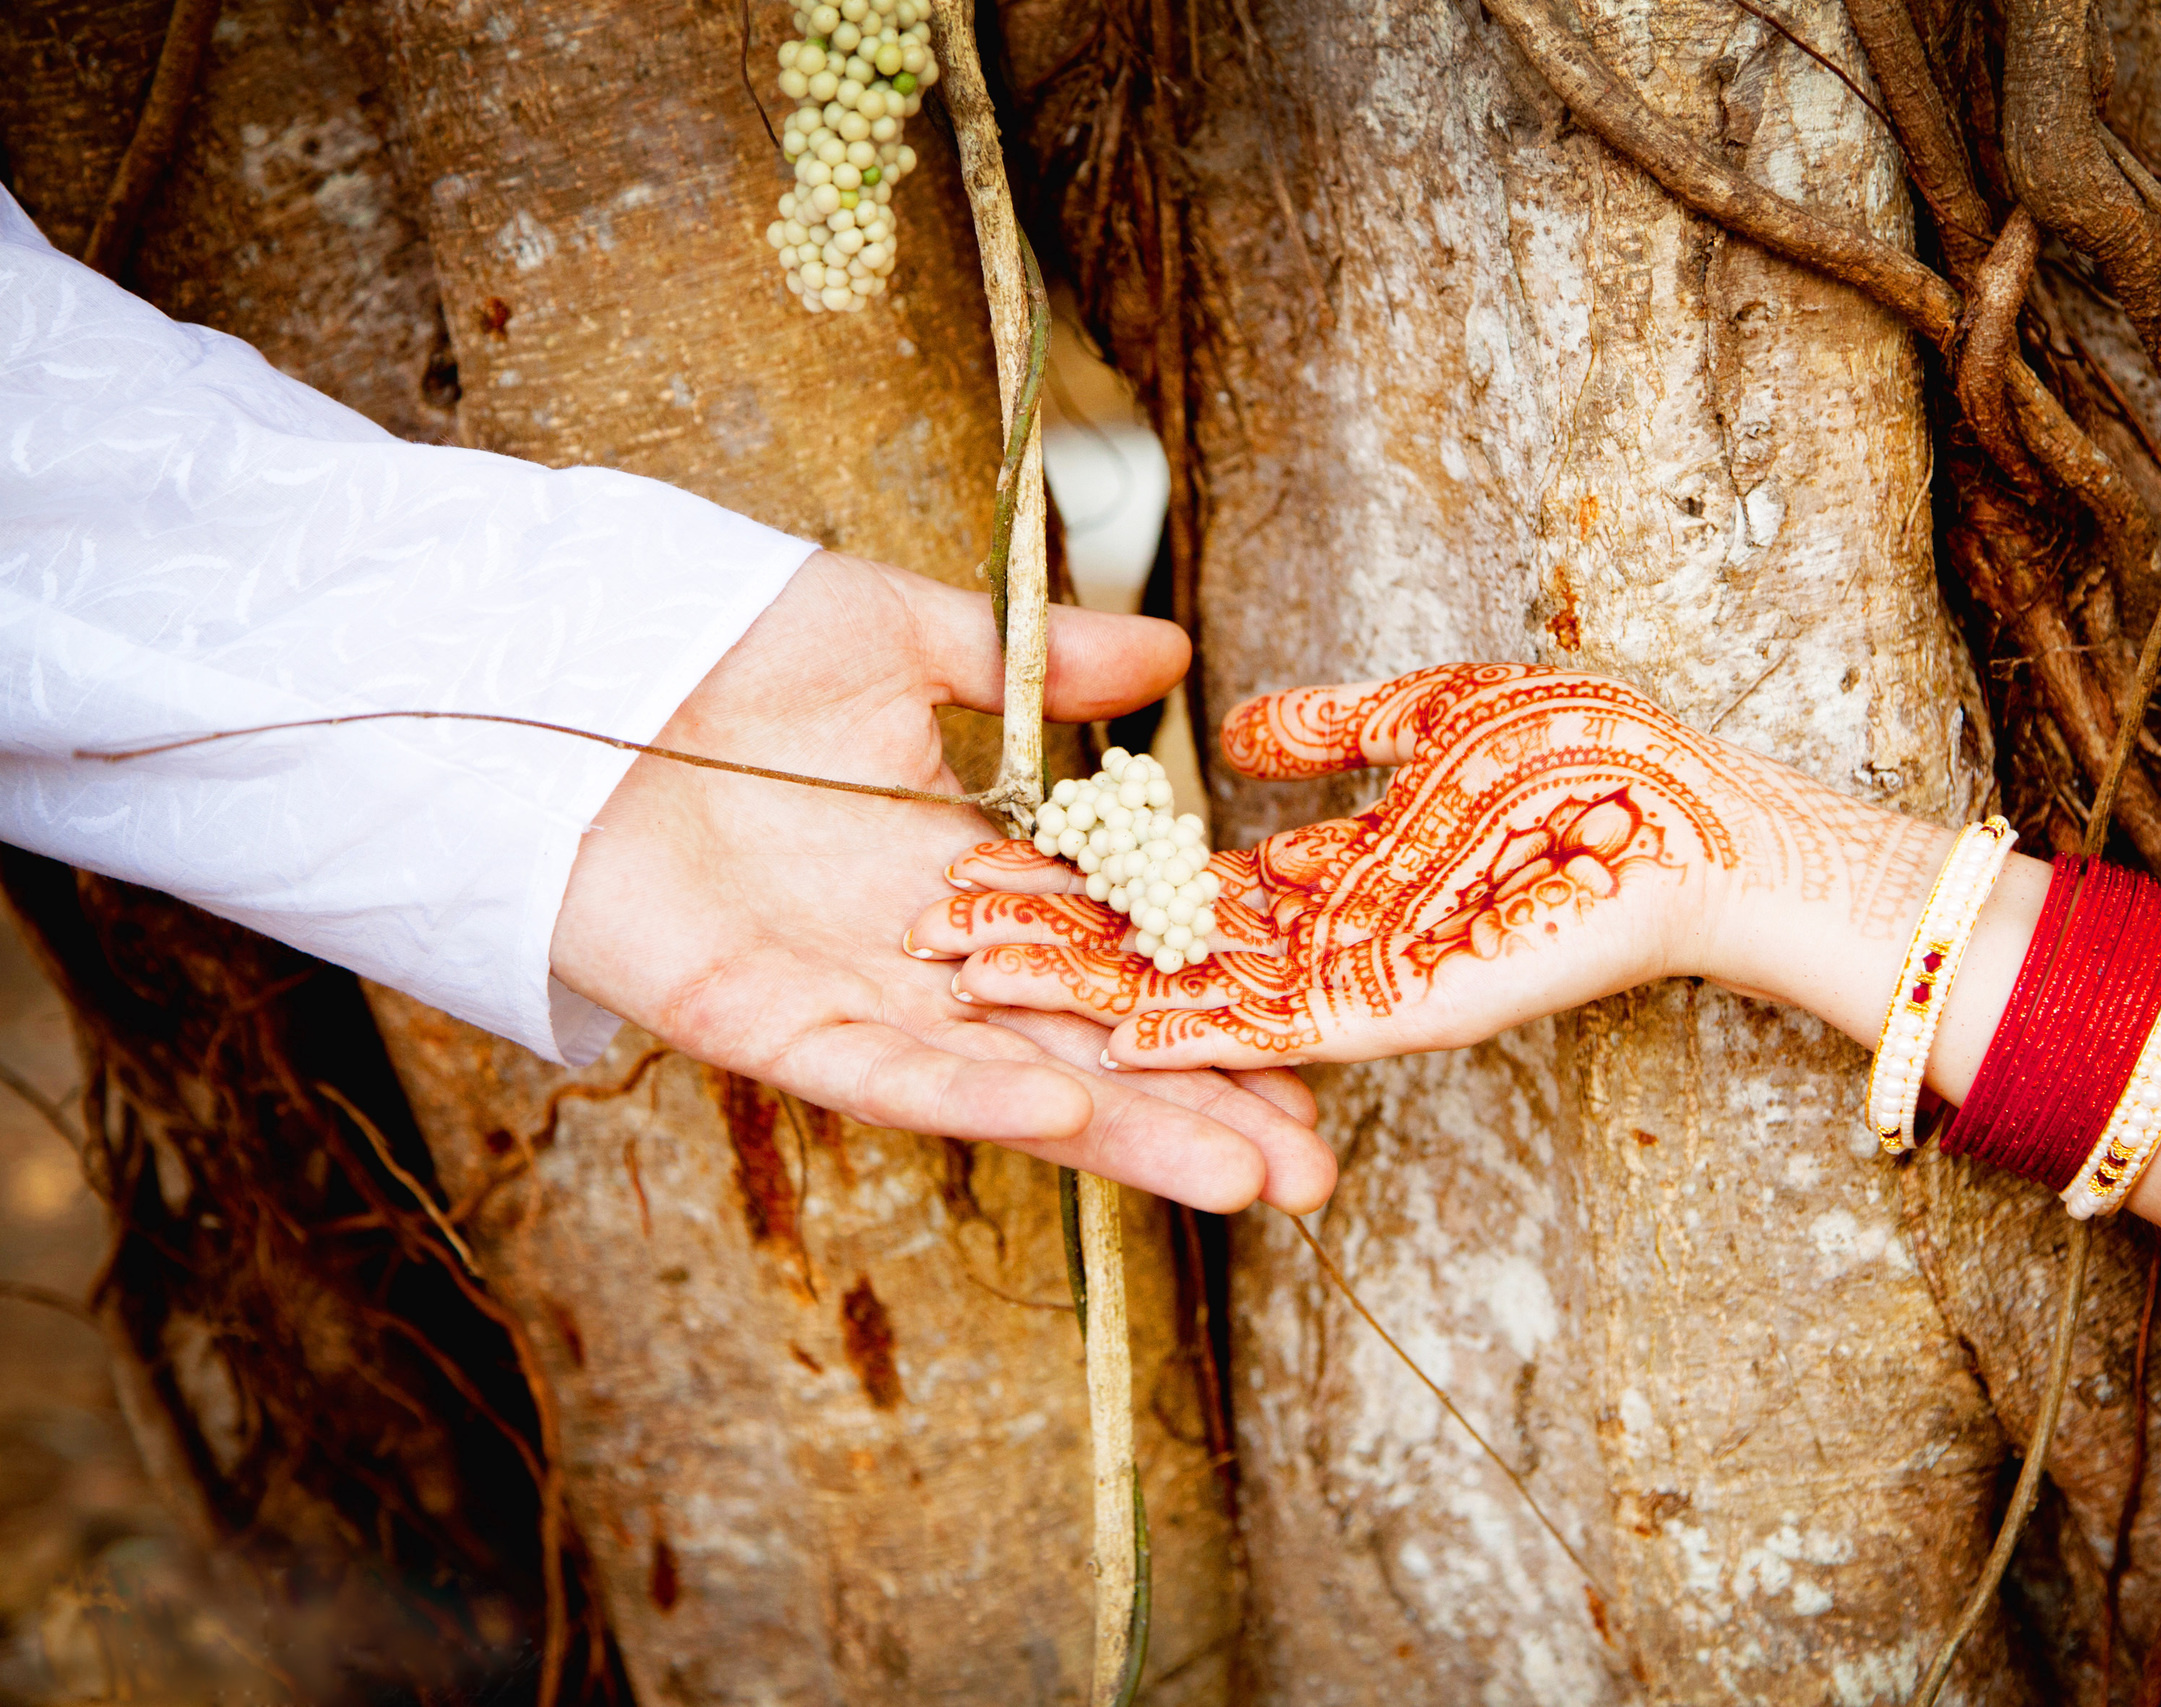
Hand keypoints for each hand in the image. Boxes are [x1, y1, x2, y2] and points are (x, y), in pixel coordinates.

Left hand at [547, 550, 1331, 1211]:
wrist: (555, 660)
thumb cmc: (712, 637)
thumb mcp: (899, 630)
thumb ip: (1038, 664)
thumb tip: (1173, 654)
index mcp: (962, 866)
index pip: (1112, 953)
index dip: (1207, 999)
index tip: (1310, 1042)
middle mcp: (919, 948)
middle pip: (1084, 1042)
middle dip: (1198, 1105)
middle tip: (1315, 1169)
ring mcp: (841, 992)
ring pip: (1004, 1078)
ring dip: (1122, 1131)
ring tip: (1244, 1180)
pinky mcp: (752, 1018)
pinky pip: (873, 1066)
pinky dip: (966, 1091)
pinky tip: (1066, 1111)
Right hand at [913, 664, 1945, 1068]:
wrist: (1702, 813)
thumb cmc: (1590, 759)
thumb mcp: (1428, 717)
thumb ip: (1329, 729)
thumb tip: (1238, 727)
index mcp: (1322, 879)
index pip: (1168, 899)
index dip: (1072, 893)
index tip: (967, 878)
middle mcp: (1320, 946)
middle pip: (1154, 964)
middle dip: (1042, 959)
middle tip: (927, 946)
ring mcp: (1350, 988)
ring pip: (1188, 1014)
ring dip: (1077, 1012)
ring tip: (964, 996)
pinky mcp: (1391, 1015)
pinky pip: (1268, 1037)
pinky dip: (1182, 1048)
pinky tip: (1092, 1047)